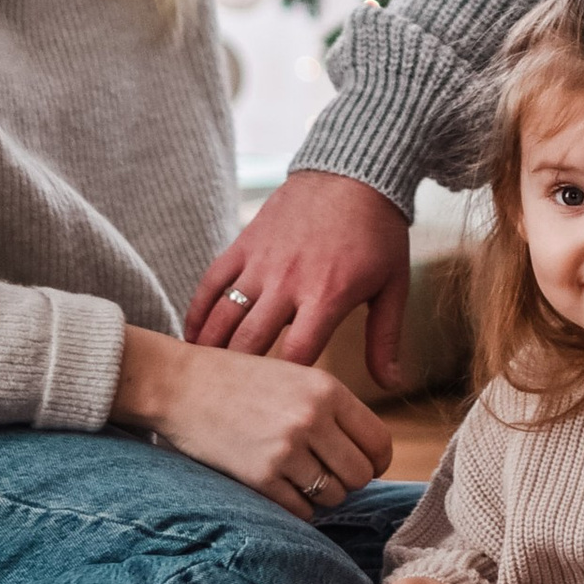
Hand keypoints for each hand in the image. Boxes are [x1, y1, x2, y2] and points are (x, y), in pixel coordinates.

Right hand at [114, 324, 391, 523]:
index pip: (379, 442)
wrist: (179, 385)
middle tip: (325, 472)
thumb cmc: (239, 382)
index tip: (363, 466)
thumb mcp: (295, 378)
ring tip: (297, 476)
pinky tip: (279, 486)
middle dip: (348, 480)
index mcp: (327, 389)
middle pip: (361, 475)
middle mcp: (312, 418)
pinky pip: (302, 512)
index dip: (376, 461)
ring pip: (334, 496)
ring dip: (321, 495)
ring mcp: (286, 449)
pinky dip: (296, 508)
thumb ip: (332, 410)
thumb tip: (368, 455)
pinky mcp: (260, 476)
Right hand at [186, 172, 412, 386]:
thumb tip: (391, 386)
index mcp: (326, 295)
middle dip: (239, 378)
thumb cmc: (378, 233)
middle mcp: (288, 281)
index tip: (280, 410)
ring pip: (223, 316)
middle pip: (250, 343)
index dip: (285, 388)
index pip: (297, 357)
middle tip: (230, 406)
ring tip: (203, 379)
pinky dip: (197, 312)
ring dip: (210, 351)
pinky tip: (191, 339)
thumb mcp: (392, 286)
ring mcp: (261, 262)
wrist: (353, 172)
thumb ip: (385, 339)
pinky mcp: (244, 244)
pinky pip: (211, 283)